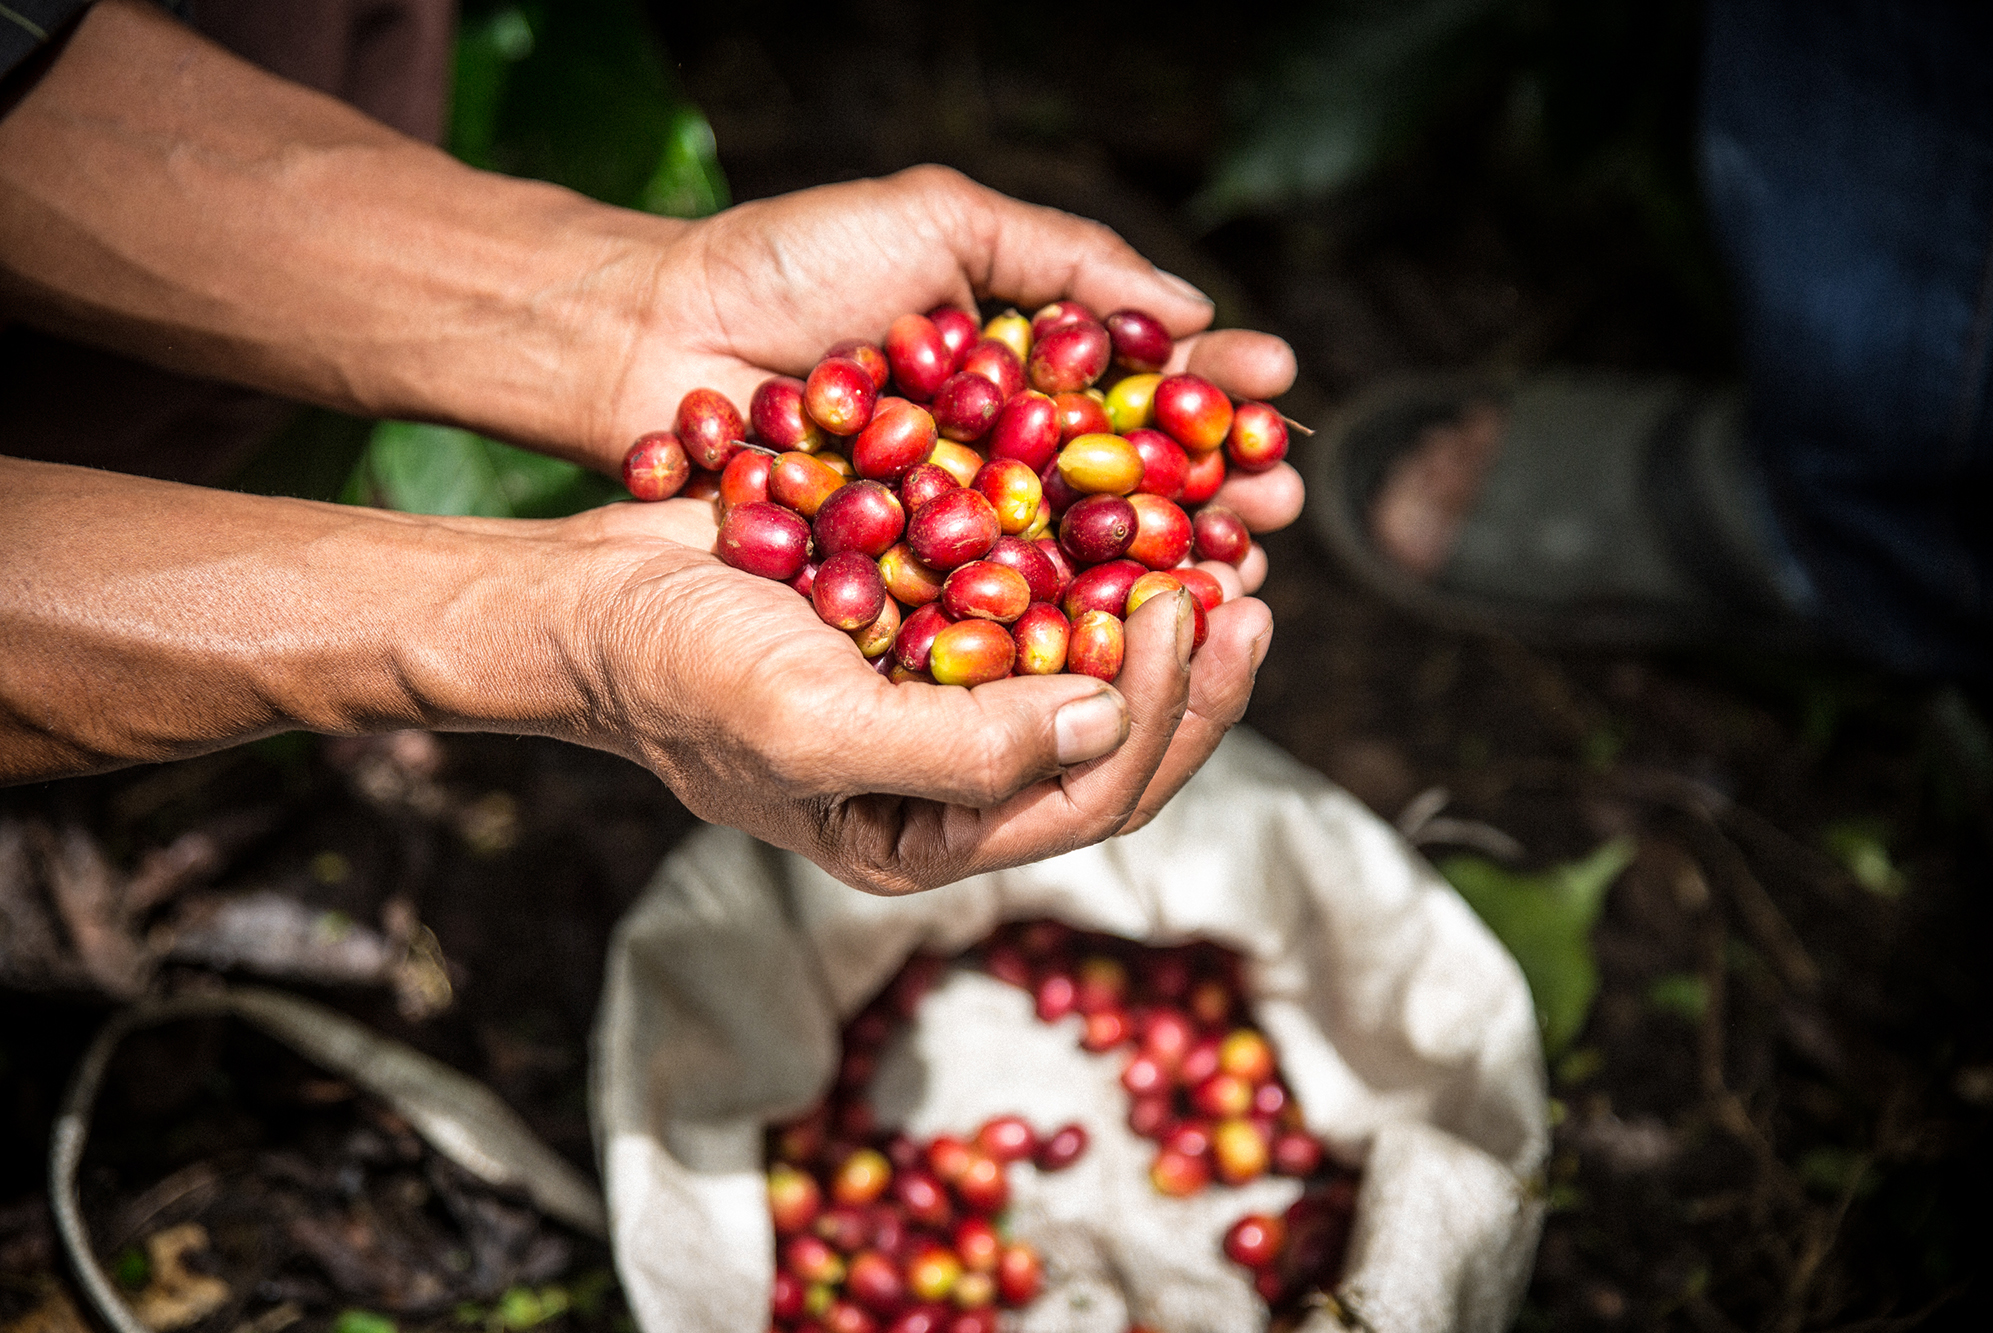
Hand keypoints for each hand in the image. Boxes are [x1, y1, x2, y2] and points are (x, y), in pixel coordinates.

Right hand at [565, 496, 1272, 893]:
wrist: (592, 595)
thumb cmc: (681, 676)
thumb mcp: (813, 730)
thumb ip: (964, 752)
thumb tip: (1104, 719)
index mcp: (931, 836)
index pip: (1092, 801)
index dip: (1163, 718)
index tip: (1190, 613)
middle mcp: (953, 778)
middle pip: (1115, 747)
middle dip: (1188, 679)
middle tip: (1245, 593)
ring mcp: (945, 697)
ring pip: (1091, 675)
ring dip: (1158, 620)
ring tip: (1222, 554)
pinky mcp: (930, 621)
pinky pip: (1040, 607)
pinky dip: (1093, 566)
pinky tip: (1137, 516)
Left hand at [604, 166, 1304, 587]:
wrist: (650, 334)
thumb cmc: (785, 265)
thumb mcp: (935, 221)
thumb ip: (1060, 258)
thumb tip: (1188, 305)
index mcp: (1021, 373)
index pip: (1140, 390)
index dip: (1211, 398)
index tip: (1274, 398)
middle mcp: (1000, 459)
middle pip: (1129, 488)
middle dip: (1211, 499)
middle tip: (1277, 506)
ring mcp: (953, 531)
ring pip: (1077, 566)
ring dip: (1160, 576)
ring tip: (1231, 577)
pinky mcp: (901, 592)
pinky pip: (990, 619)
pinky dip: (1055, 630)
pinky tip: (1120, 636)